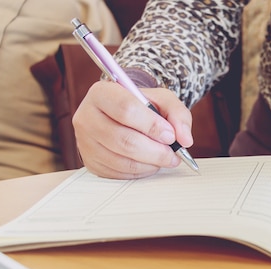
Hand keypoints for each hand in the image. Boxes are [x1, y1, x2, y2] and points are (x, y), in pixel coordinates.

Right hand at [72, 81, 193, 178]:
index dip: (152, 126)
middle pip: (123, 140)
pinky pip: (119, 173)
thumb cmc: (142, 106)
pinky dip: (141, 171)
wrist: (122, 116)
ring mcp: (85, 142)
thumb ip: (178, 115)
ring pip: (122, 160)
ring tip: (165, 158)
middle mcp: (86, 117)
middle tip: (173, 154)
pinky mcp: (91, 162)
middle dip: (155, 151)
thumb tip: (185, 139)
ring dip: (150, 163)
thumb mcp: (163, 100)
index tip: (170, 135)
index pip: (126, 109)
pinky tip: (150, 163)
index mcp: (101, 93)